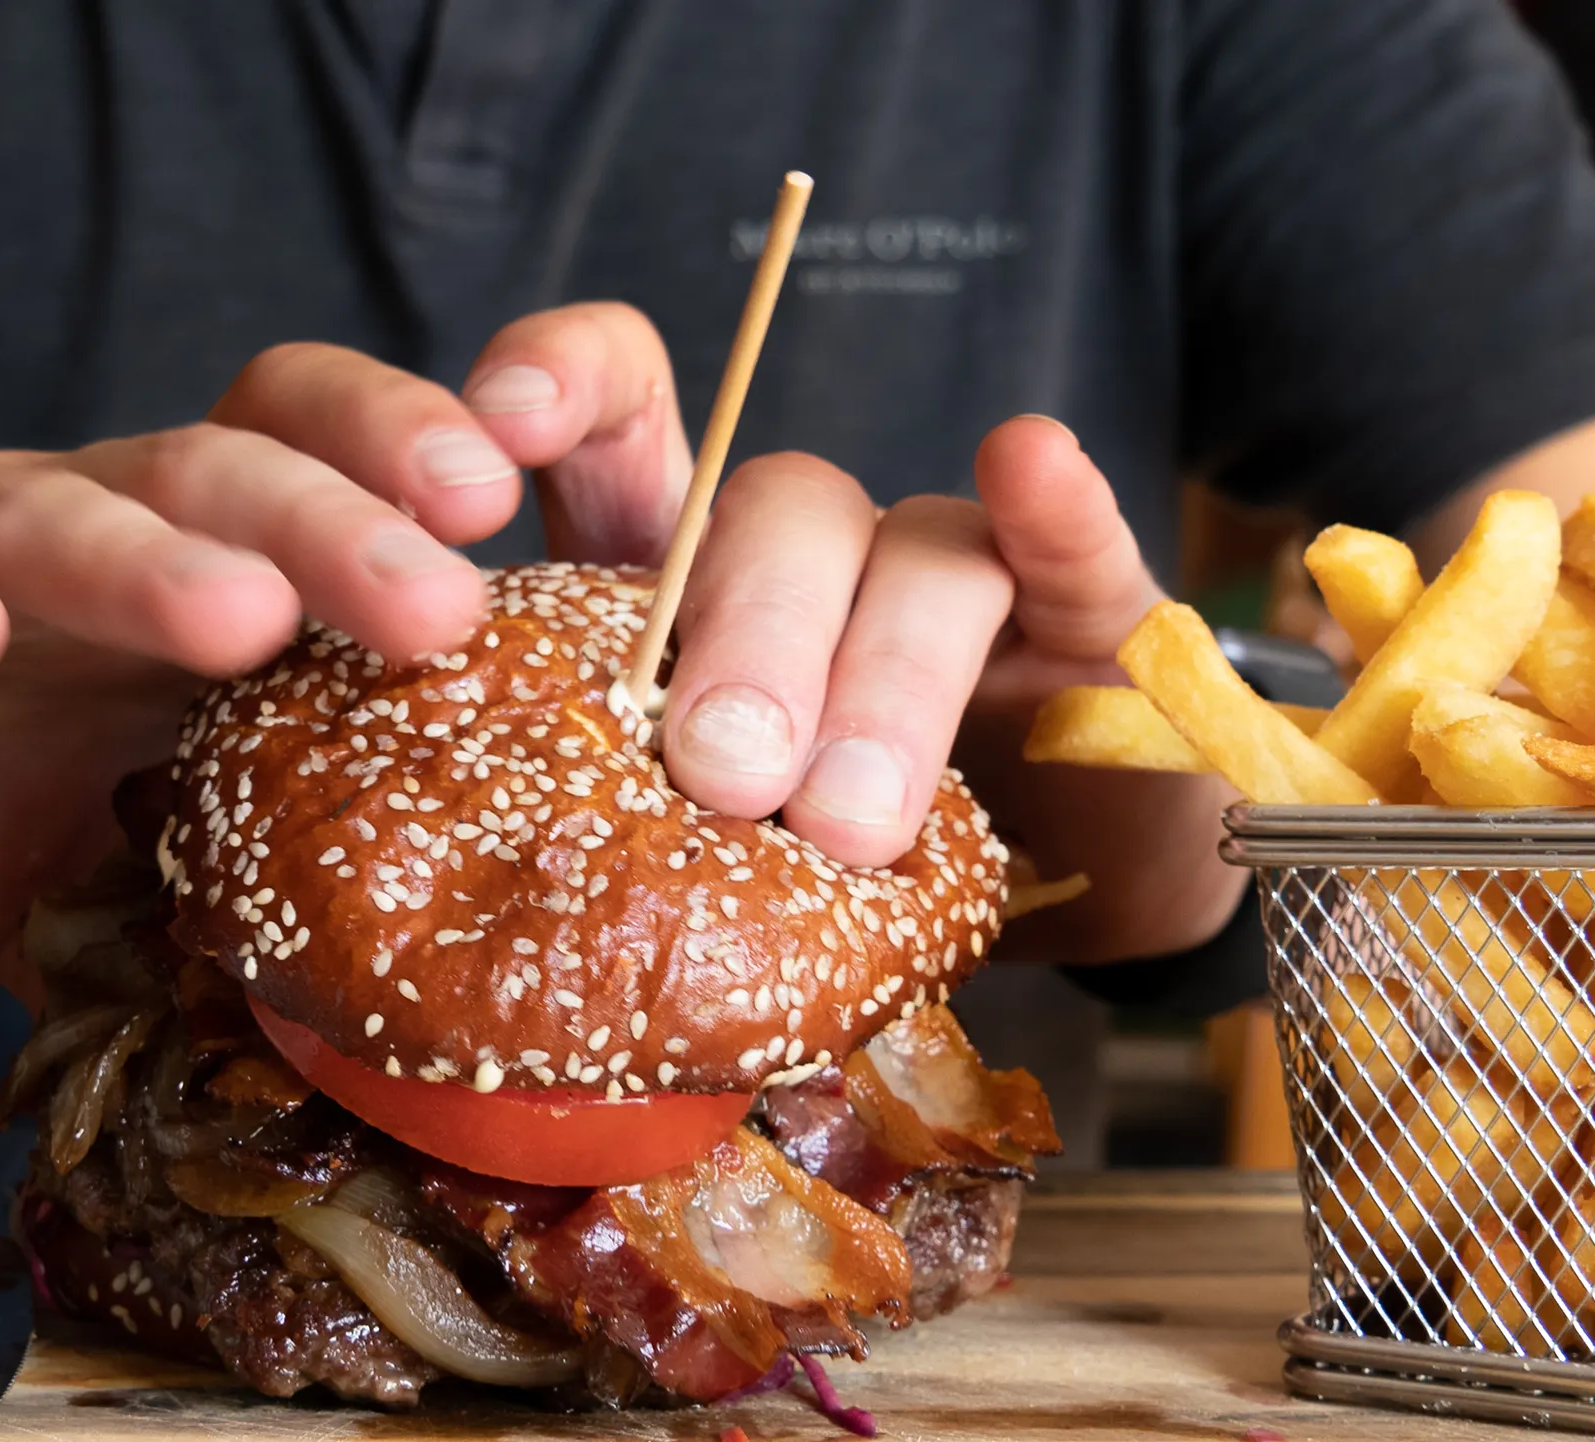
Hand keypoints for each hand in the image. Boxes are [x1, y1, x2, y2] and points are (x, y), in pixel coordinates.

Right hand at [0, 416, 507, 991]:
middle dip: (335, 528)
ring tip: (245, 611)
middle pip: (215, 483)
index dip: (414, 493)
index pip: (310, 486)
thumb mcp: (78, 857)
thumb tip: (331, 1079)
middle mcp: (65, 531)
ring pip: (44, 517)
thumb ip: (190, 930)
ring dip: (145, 560)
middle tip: (449, 596)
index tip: (545, 552)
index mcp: (160, 577)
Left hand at [446, 328, 1237, 957]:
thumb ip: (622, 834)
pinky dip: (1056, 509)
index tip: (502, 432)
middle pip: (773, 517)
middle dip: (747, 640)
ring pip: (918, 554)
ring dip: (880, 680)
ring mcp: (955, 576)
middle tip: (720, 774)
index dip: (563, 388)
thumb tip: (514, 901)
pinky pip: (1075, 546)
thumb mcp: (707, 870)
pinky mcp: (1092, 611)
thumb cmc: (844, 884)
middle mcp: (820, 556)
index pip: (621, 429)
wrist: (1066, 897)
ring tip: (843, 822)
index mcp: (695, 593)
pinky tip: (1028, 465)